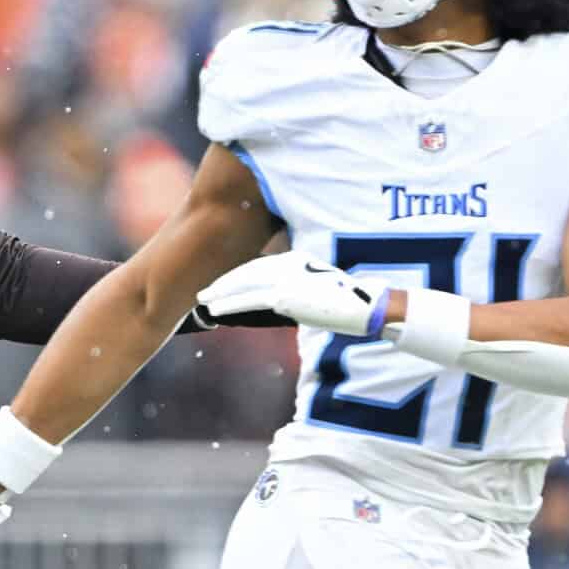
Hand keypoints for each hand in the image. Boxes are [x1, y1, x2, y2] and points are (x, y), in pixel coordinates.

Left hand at [196, 251, 383, 336]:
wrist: (366, 306)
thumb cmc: (349, 301)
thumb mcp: (320, 287)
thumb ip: (299, 289)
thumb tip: (282, 301)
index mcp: (297, 259)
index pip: (261, 265)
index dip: (239, 274)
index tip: (224, 282)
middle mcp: (289, 264)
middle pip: (248, 271)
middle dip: (224, 282)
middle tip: (205, 290)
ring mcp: (286, 279)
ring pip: (243, 285)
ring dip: (220, 293)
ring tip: (203, 300)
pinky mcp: (285, 296)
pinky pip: (249, 300)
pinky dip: (229, 304)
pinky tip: (214, 309)